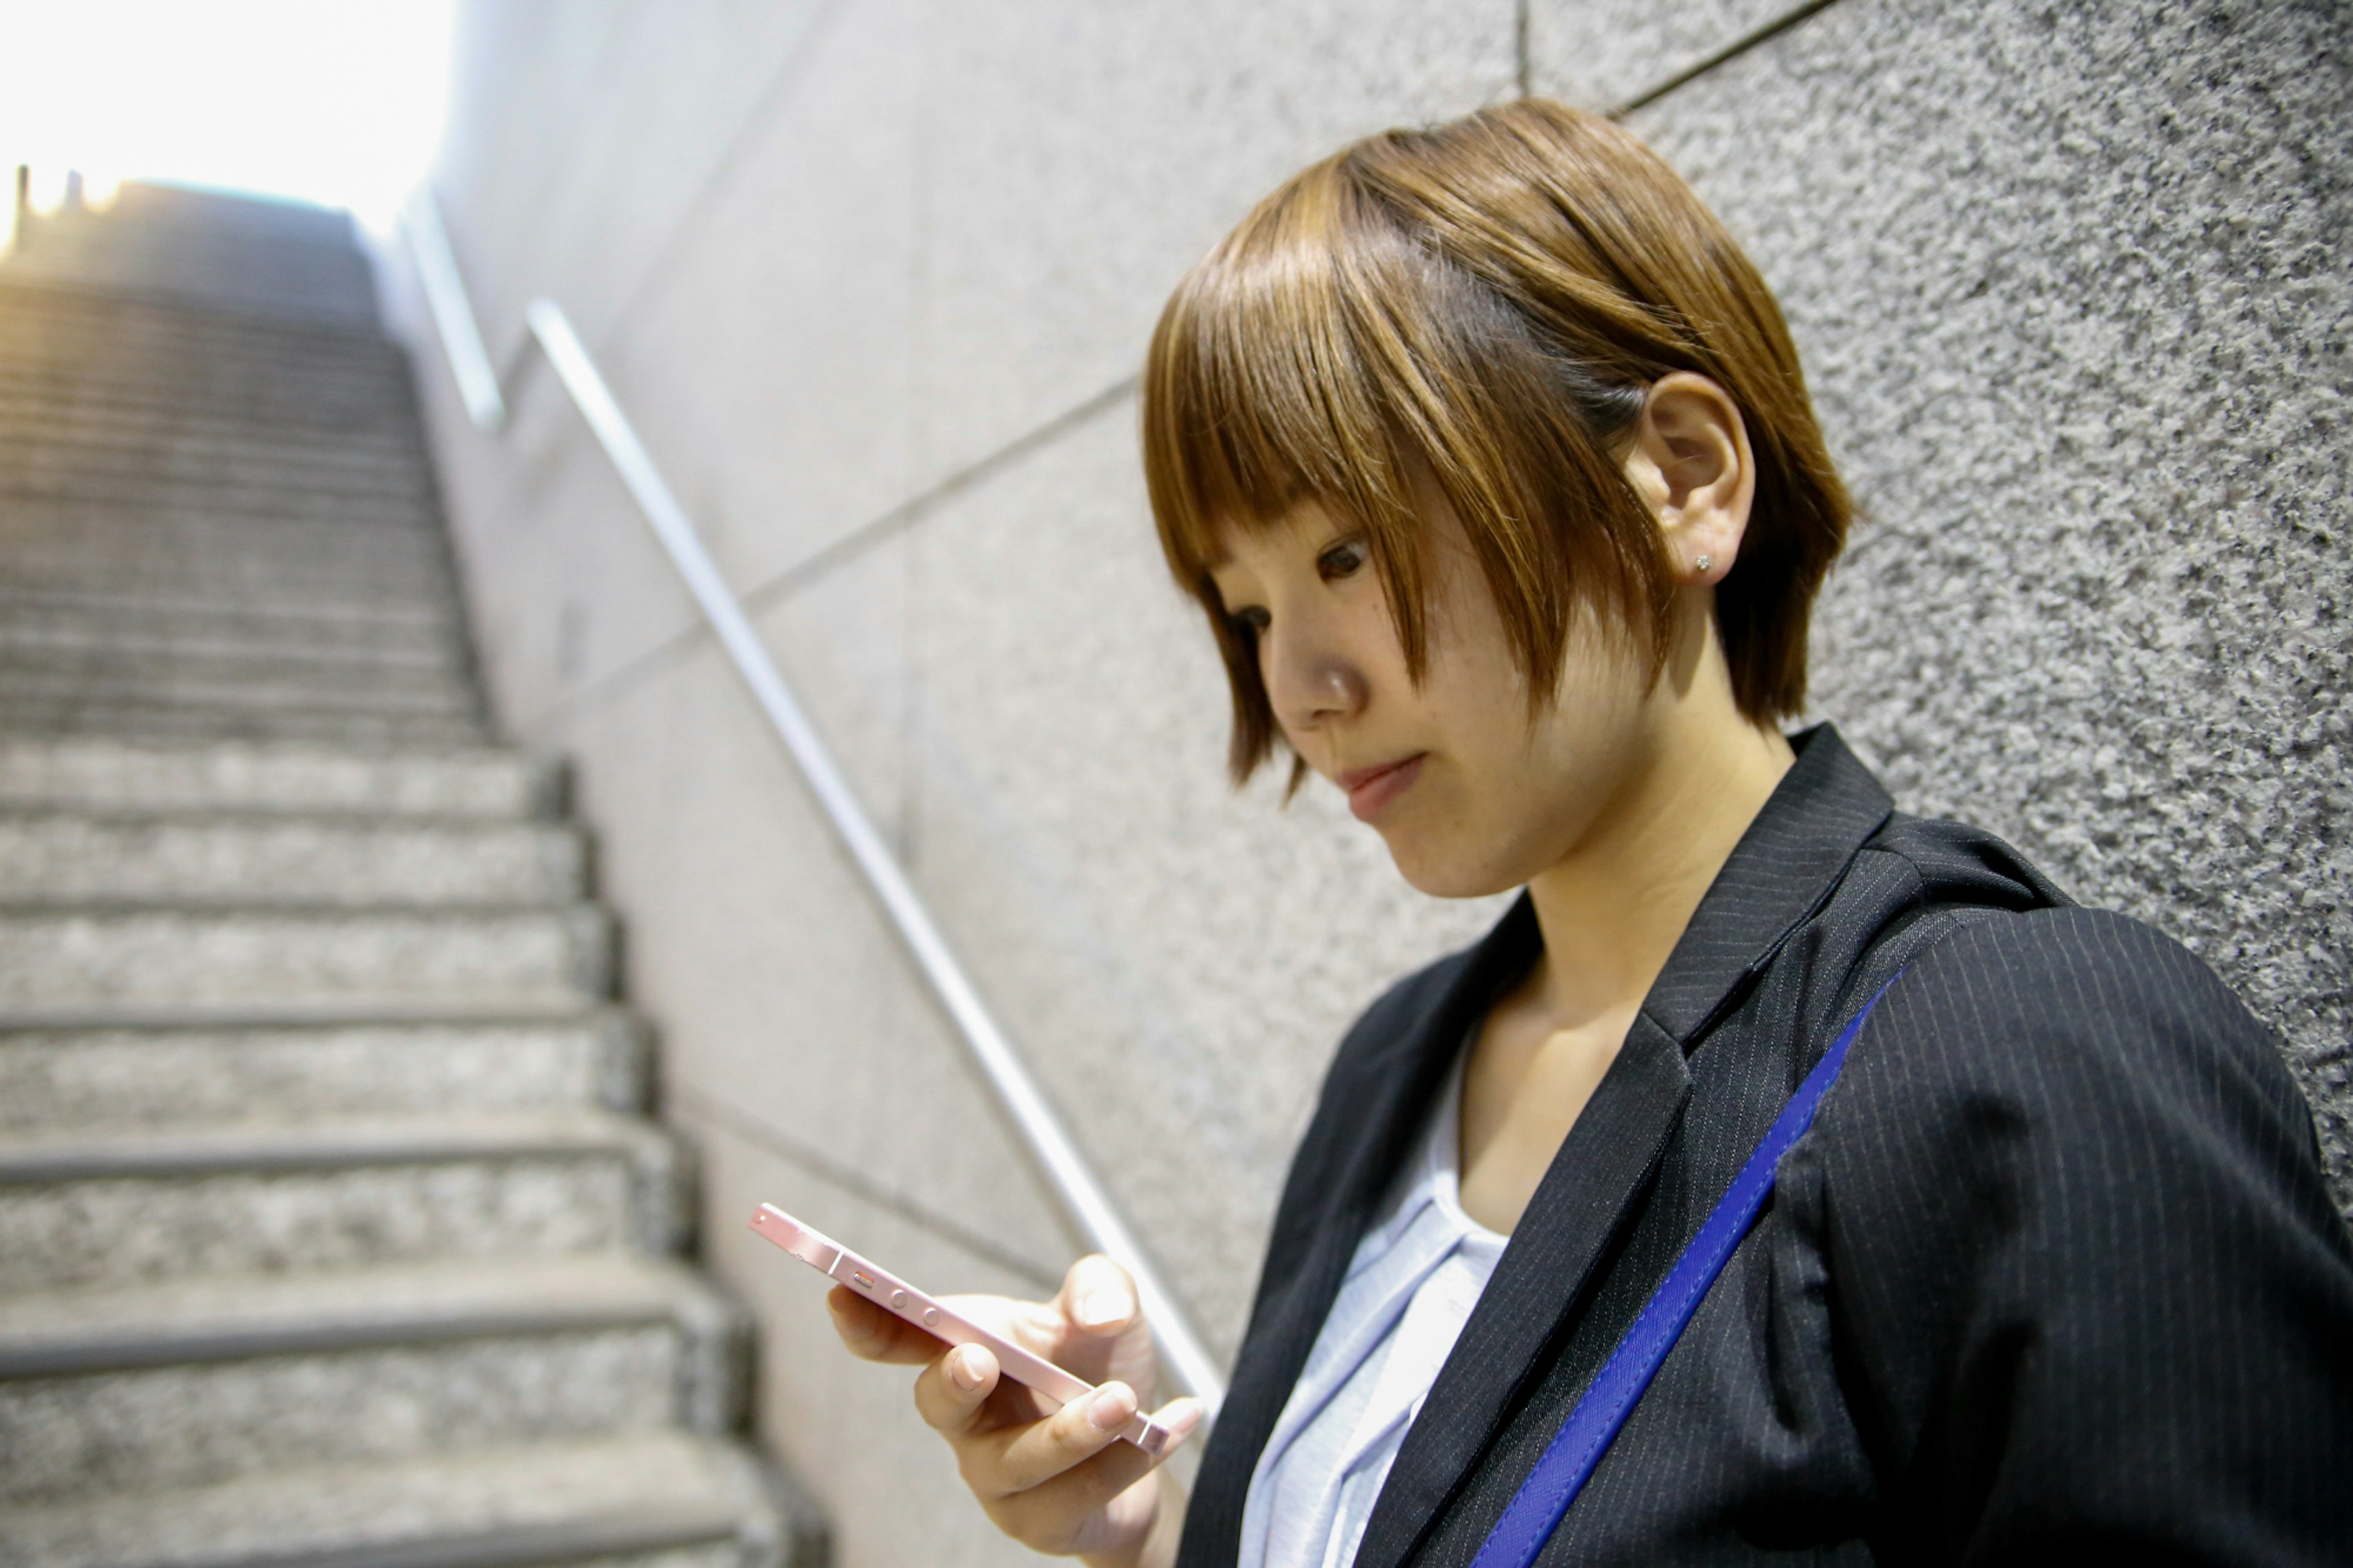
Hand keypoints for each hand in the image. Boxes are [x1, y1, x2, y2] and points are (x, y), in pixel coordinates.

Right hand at [827, 1254, 1201, 1565]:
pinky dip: (1140, 1453)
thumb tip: (1099, 1313)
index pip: (899, 1337)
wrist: (1144, 1439)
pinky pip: (1086, 1491)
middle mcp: (967, 1418)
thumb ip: (1100, 1286)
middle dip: (954, 1382)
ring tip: (1123, 1400)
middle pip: (938, 1406)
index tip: (842, 1288)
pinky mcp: (1042, 1520)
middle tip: (980, 1357)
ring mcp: (998, 1476)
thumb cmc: (1097, 1363)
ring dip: (1072, 1430)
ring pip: (1022, 1461)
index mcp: (965, 1349)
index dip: (865, 1318)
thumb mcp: (1106, 1308)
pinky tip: (1182, 1418)